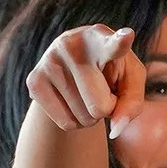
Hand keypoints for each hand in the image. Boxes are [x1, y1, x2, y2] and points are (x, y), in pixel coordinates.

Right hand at [28, 25, 145, 135]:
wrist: (71, 61)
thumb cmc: (110, 70)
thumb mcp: (130, 80)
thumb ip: (132, 103)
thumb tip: (115, 131)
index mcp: (102, 38)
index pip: (112, 44)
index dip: (120, 42)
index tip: (126, 37)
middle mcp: (72, 45)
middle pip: (100, 107)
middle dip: (107, 108)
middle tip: (101, 90)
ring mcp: (49, 61)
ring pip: (84, 118)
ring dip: (91, 115)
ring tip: (85, 91)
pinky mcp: (34, 80)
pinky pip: (66, 124)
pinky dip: (75, 121)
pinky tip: (71, 99)